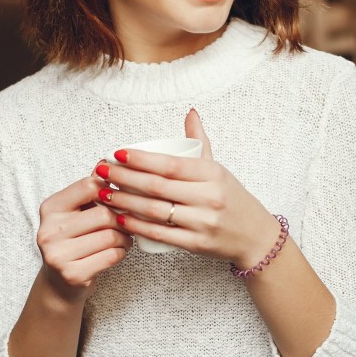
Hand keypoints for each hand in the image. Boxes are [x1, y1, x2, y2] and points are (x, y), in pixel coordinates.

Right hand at [35, 175, 131, 304]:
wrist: (60, 284)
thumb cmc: (74, 241)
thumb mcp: (77, 212)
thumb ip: (90, 188)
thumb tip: (107, 160)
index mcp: (50, 208)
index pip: (89, 185)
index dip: (112, 189)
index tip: (124, 195)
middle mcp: (48, 230)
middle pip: (104, 212)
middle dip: (123, 218)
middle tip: (128, 222)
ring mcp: (58, 254)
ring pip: (111, 235)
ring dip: (125, 237)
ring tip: (124, 237)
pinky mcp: (72, 274)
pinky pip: (112, 255)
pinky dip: (122, 252)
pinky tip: (118, 251)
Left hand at [94, 108, 278, 265]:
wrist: (254, 236)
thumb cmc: (231, 198)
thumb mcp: (218, 168)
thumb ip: (200, 142)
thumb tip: (190, 112)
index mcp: (212, 174)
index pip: (170, 164)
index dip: (140, 159)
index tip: (117, 153)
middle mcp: (209, 196)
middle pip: (158, 186)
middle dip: (124, 178)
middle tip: (101, 171)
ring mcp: (203, 222)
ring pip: (156, 210)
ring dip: (125, 202)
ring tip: (104, 194)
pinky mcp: (197, 244)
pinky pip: (161, 234)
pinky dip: (138, 226)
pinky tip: (121, 219)